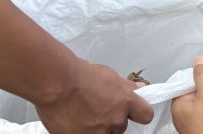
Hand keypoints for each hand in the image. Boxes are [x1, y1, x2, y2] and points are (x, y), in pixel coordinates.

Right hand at [35, 61, 153, 133]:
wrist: (57, 83)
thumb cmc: (80, 75)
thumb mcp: (108, 75)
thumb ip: (125, 86)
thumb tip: (140, 88)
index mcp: (125, 102)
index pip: (146, 115)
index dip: (139, 114)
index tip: (133, 113)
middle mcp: (116, 120)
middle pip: (121, 127)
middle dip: (111, 121)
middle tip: (97, 111)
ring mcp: (99, 133)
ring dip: (97, 129)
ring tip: (83, 117)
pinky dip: (81, 132)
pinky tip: (74, 122)